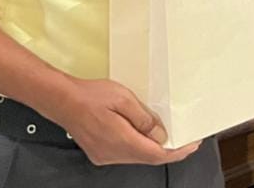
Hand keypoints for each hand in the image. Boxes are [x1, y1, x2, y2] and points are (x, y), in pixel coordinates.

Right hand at [47, 77, 201, 165]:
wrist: (62, 100)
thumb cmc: (90, 96)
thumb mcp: (124, 99)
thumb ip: (144, 119)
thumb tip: (160, 134)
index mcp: (122, 140)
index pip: (157, 154)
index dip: (177, 151)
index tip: (191, 145)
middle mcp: (113, 153)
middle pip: (149, 158)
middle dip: (169, 151)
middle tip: (186, 141)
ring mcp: (105, 155)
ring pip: (137, 157)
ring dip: (153, 149)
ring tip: (168, 138)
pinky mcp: (99, 153)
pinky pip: (125, 155)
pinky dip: (139, 148)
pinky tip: (144, 138)